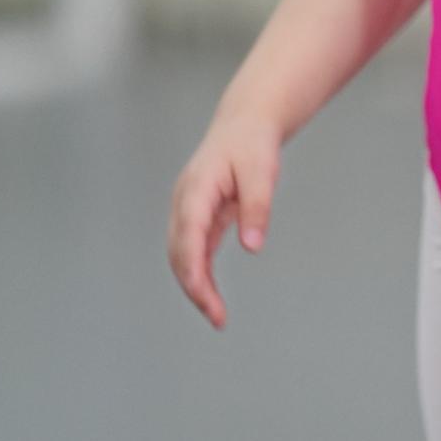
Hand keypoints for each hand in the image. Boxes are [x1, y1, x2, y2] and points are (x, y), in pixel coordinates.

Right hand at [166, 111, 283, 327]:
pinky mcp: (198, 216)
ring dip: (195, 285)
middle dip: (194, 287)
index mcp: (196, 188)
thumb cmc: (253, 143)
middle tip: (218, 318)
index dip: (194, 272)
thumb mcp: (262, 171)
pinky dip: (200, 273)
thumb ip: (257, 207)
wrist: (245, 123)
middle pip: (179, 252)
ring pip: (182, 255)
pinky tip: (212, 295)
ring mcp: (188, 209)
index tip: (206, 300)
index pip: (188, 238)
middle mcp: (185, 201)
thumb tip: (252, 246)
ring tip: (217, 315)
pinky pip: (194, 250)